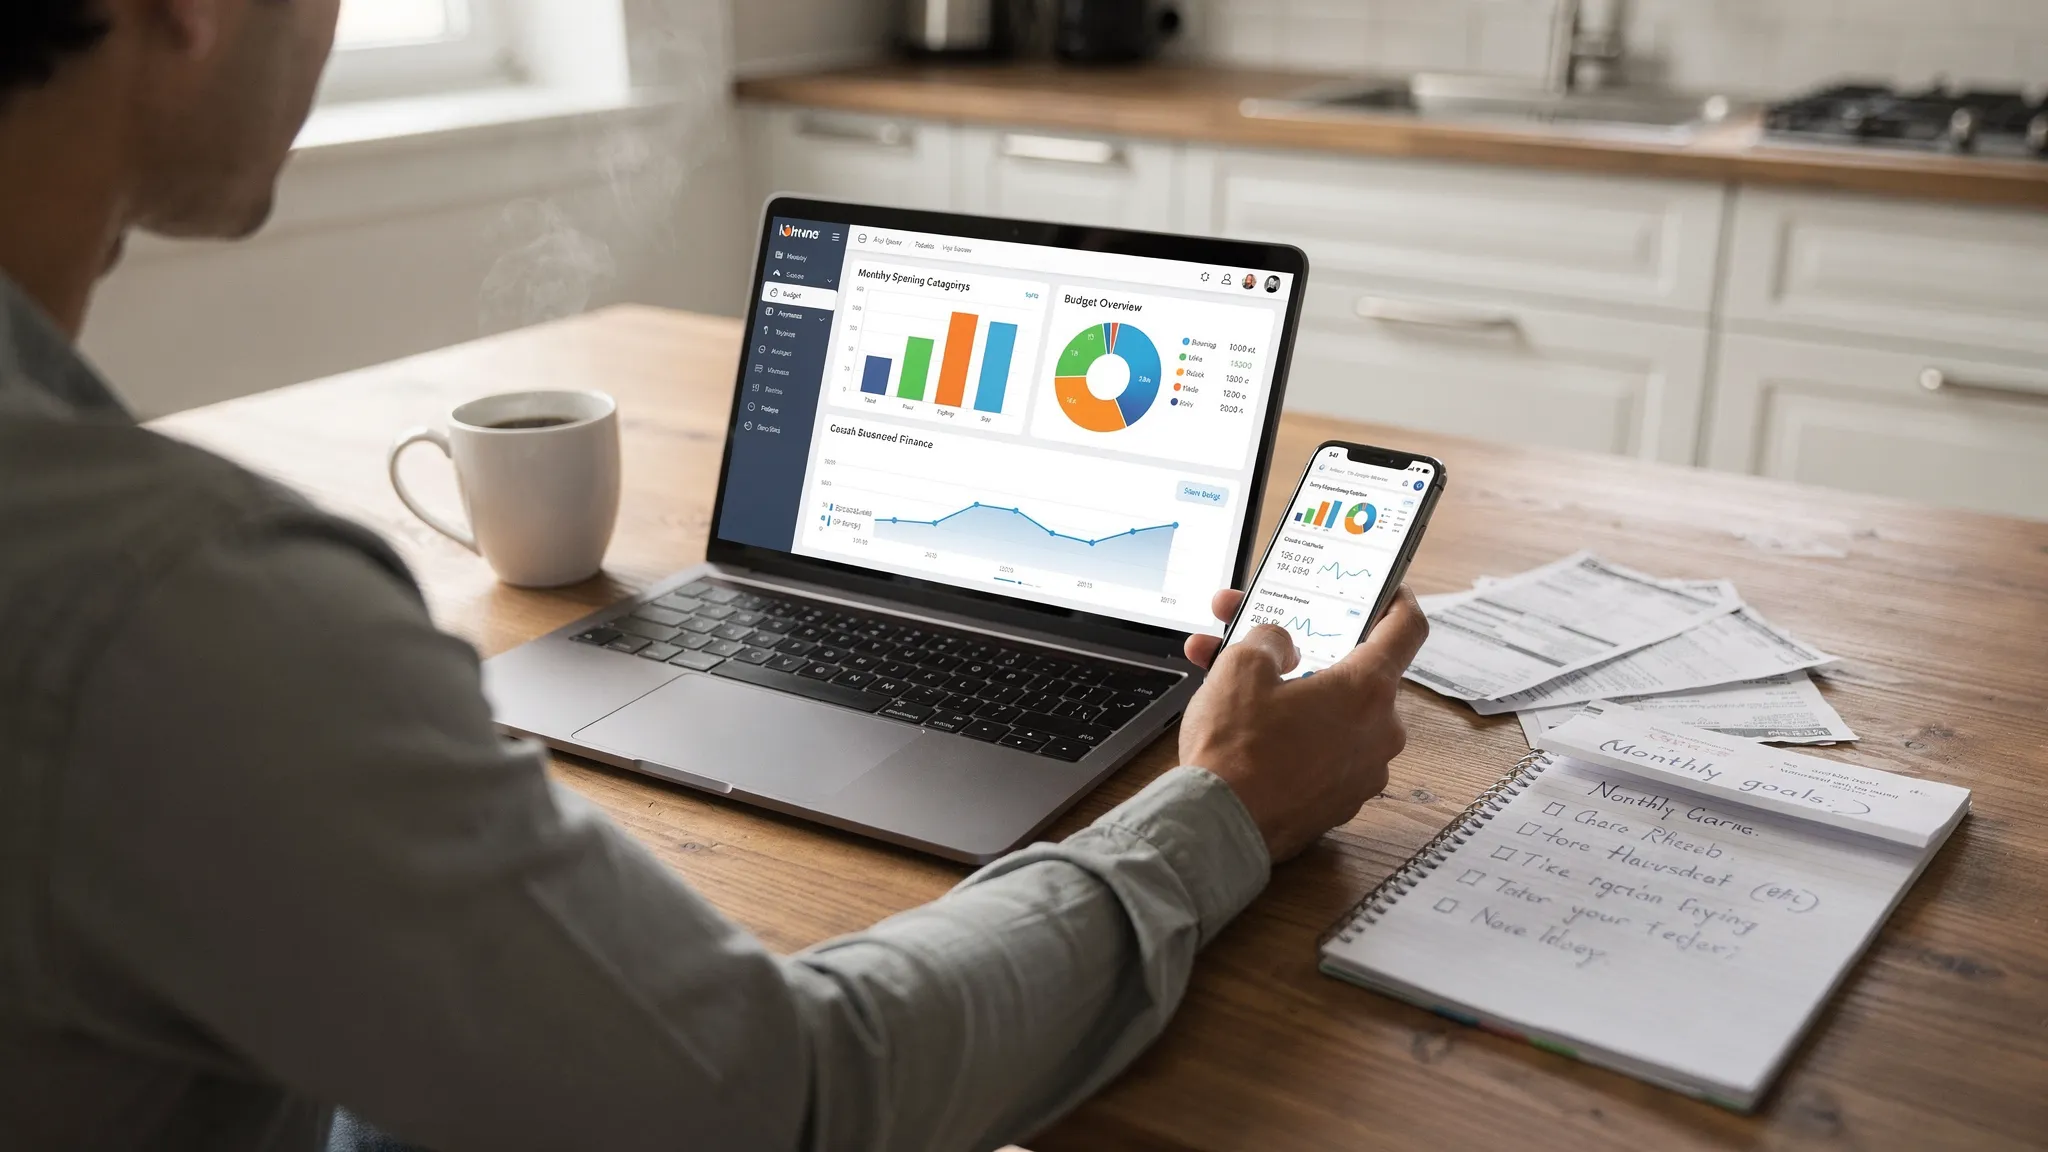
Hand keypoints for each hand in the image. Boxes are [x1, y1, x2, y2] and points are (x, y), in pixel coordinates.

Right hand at [1179, 587, 1430, 861]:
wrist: (1218, 829)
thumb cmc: (1235, 751)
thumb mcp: (1241, 666)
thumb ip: (1271, 639)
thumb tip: (1282, 645)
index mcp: (1367, 690)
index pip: (1407, 629)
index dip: (1397, 600)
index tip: (1387, 591)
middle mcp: (1378, 733)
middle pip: (1354, 673)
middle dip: (1305, 650)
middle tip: (1261, 636)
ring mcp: (1362, 772)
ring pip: (1332, 714)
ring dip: (1290, 694)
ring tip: (1232, 684)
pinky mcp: (1338, 801)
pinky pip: (1322, 752)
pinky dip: (1293, 735)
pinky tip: (1248, 728)